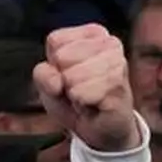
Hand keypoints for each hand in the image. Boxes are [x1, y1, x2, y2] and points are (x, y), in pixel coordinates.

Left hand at [33, 23, 139, 151]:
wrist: (100, 128)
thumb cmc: (75, 98)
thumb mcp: (48, 82)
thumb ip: (42, 74)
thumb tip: (57, 82)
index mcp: (93, 34)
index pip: (55, 41)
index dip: (54, 63)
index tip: (67, 74)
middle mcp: (110, 43)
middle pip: (62, 57)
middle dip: (64, 79)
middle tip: (79, 88)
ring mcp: (118, 64)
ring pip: (72, 76)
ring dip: (74, 93)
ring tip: (87, 96)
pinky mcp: (120, 85)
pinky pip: (83, 93)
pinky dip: (82, 104)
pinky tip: (94, 104)